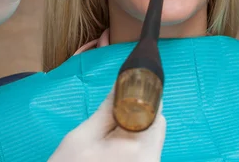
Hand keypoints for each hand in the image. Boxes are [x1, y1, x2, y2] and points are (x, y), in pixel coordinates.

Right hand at [49, 88, 165, 161]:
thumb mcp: (81, 137)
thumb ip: (107, 110)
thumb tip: (122, 83)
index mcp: (139, 149)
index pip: (156, 110)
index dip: (144, 93)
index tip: (131, 83)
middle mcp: (152, 161)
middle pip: (157, 125)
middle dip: (140, 111)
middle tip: (114, 110)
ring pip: (152, 138)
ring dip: (137, 127)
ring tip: (111, 132)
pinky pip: (146, 152)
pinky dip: (135, 142)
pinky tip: (115, 146)